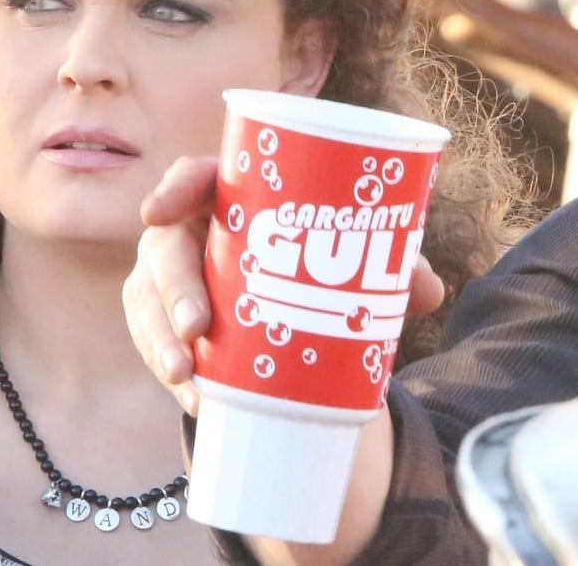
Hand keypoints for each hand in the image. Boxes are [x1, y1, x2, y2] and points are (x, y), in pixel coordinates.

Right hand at [125, 156, 447, 416]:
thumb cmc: (323, 261)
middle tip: (197, 326)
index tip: (156, 212)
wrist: (297, 307)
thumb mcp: (355, 260)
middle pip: (165, 247)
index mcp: (231, 196)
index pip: (193, 178)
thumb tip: (430, 289)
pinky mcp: (165, 323)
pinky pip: (157, 346)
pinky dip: (176, 375)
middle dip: (175, 286)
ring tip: (187, 374)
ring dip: (160, 339)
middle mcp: (191, 231)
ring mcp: (170, 279)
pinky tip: (197, 399)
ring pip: (148, 302)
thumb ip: (391, 268)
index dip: (172, 189)